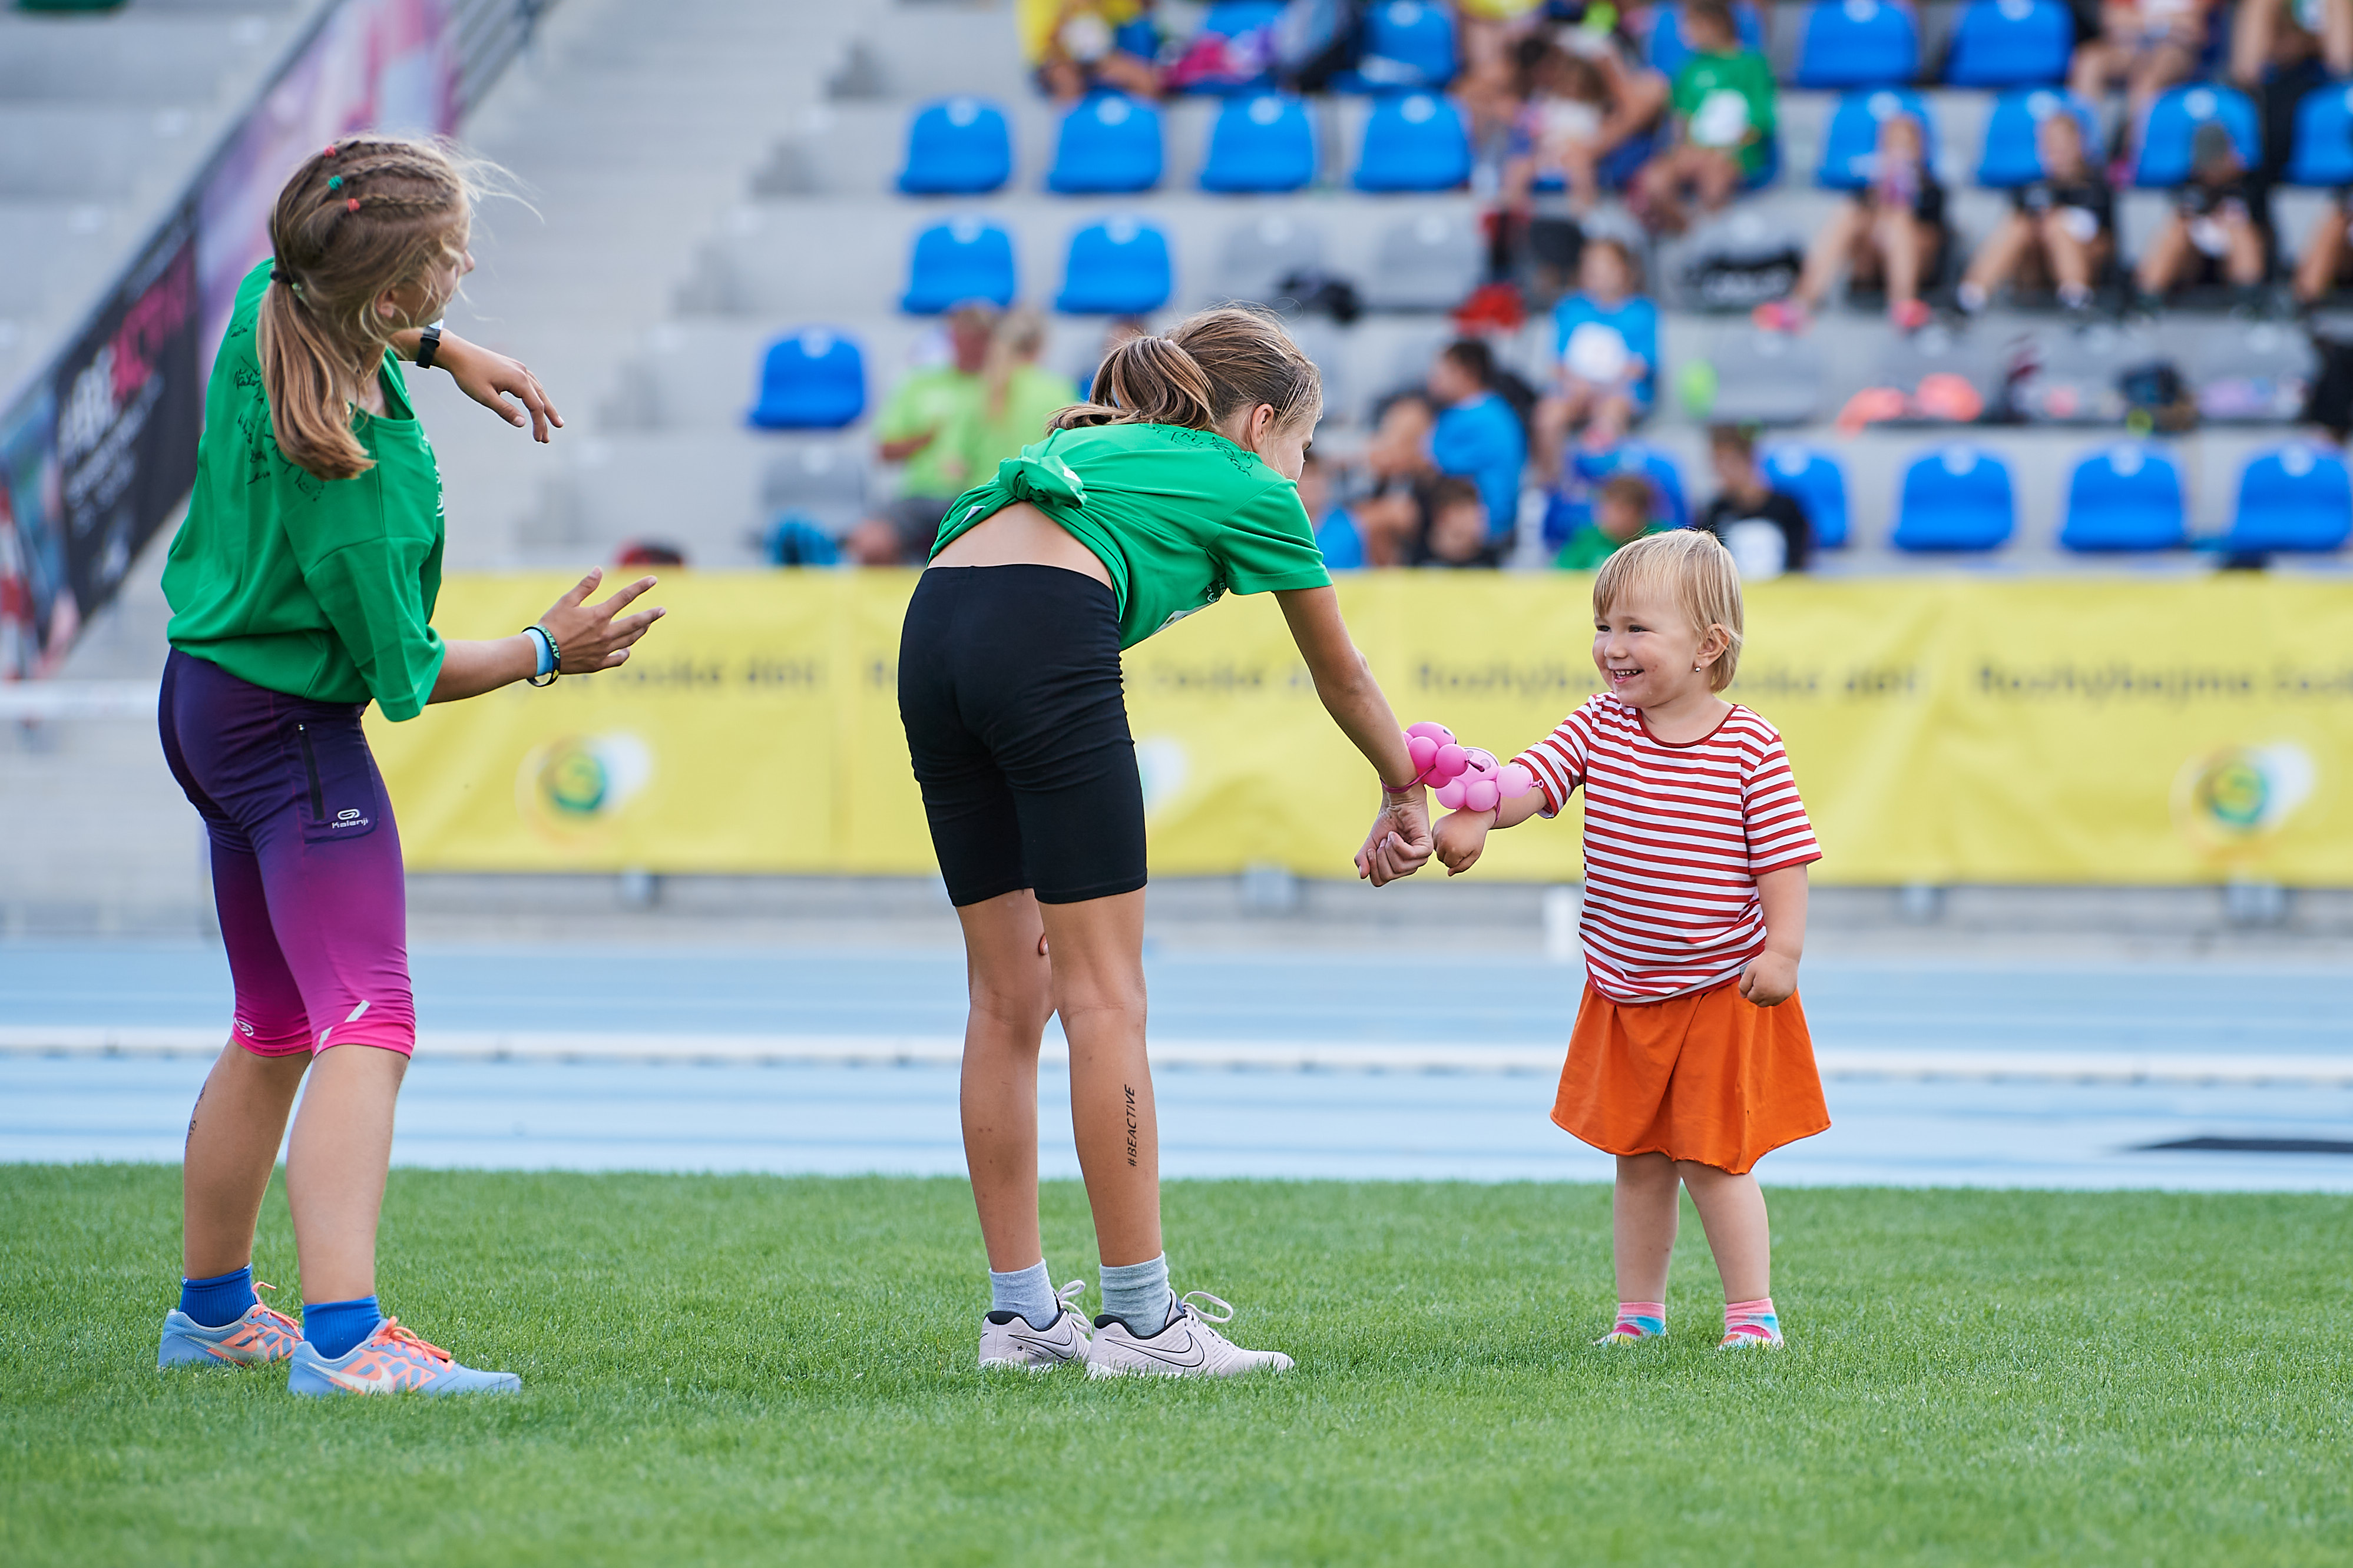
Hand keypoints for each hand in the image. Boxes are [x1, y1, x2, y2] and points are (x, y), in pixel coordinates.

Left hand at [436, 334, 562, 441]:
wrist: (457, 353)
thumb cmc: (468, 375)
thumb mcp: (485, 397)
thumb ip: (505, 410)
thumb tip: (523, 424)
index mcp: (519, 380)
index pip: (536, 406)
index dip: (539, 424)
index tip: (539, 439)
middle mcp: (523, 372)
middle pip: (541, 398)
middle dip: (548, 417)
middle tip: (553, 433)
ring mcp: (518, 368)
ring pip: (538, 390)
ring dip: (544, 406)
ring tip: (552, 420)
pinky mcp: (512, 366)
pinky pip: (531, 383)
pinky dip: (536, 395)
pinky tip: (536, 400)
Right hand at [536, 569, 664, 672]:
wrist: (540, 653)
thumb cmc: (551, 624)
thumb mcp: (566, 601)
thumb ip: (585, 586)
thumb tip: (599, 569)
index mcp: (599, 616)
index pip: (625, 597)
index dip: (640, 586)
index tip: (654, 579)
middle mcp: (606, 633)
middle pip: (636, 623)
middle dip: (651, 615)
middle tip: (662, 611)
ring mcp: (603, 650)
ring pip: (629, 640)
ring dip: (640, 632)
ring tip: (647, 626)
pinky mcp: (597, 663)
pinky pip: (617, 659)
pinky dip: (625, 654)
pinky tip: (627, 650)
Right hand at [1354, 791, 1432, 885]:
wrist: (1399, 802)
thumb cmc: (1387, 821)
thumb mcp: (1370, 842)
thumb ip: (1363, 859)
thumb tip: (1362, 875)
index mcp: (1396, 868)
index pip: (1379, 880)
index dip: (1371, 866)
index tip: (1370, 849)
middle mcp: (1409, 866)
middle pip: (1388, 875)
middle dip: (1380, 856)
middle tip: (1382, 840)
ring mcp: (1419, 859)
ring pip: (1398, 867)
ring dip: (1389, 848)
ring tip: (1390, 835)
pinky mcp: (1426, 849)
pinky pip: (1408, 855)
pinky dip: (1397, 844)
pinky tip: (1394, 834)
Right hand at [1434, 809, 1493, 875]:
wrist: (1475, 815)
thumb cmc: (1477, 837)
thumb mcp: (1474, 854)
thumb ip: (1462, 867)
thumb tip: (1449, 873)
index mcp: (1454, 850)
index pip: (1449, 864)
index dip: (1459, 860)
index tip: (1466, 850)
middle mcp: (1443, 842)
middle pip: (1441, 858)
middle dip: (1450, 855)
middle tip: (1461, 844)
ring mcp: (1438, 832)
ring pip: (1436, 849)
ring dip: (1443, 847)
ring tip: (1455, 839)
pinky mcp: (1436, 825)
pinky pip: (1433, 839)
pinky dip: (1440, 839)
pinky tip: (1450, 833)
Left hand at [1739, 950, 1798, 1007]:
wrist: (1784, 955)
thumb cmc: (1765, 961)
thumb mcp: (1749, 971)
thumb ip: (1743, 985)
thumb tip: (1743, 996)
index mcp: (1761, 991)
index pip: (1750, 998)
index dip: (1750, 989)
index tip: (1753, 979)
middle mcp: (1773, 996)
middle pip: (1760, 1003)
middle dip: (1757, 995)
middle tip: (1759, 981)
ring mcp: (1783, 995)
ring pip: (1770, 1003)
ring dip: (1766, 997)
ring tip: (1766, 983)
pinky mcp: (1789, 992)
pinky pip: (1779, 1000)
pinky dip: (1775, 996)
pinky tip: (1774, 985)